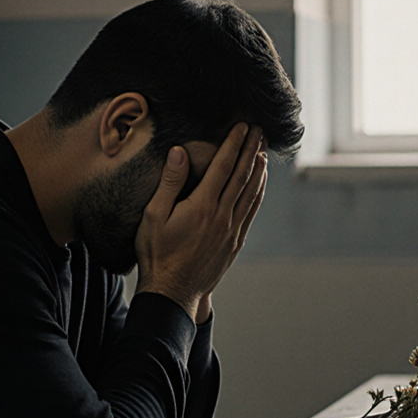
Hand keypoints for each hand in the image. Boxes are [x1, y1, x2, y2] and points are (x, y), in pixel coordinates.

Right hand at [135, 123, 267, 320]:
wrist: (173, 292)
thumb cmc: (157, 254)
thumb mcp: (153, 217)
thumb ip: (169, 183)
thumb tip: (179, 153)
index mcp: (201, 206)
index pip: (222, 167)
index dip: (233, 144)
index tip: (241, 126)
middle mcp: (222, 216)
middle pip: (242, 175)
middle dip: (251, 149)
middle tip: (259, 129)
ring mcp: (231, 230)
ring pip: (251, 192)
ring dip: (259, 168)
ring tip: (263, 149)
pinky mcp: (235, 242)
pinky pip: (252, 211)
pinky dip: (259, 192)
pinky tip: (261, 181)